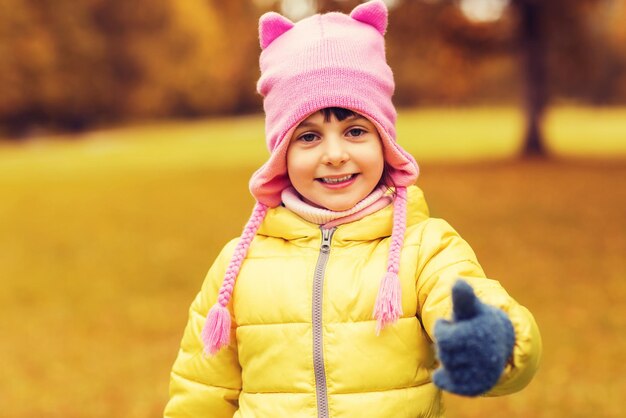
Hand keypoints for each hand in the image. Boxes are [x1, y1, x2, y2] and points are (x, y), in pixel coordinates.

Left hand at [433, 280, 514, 395]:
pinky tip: (446, 369)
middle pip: (445, 352)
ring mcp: (479, 373)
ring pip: (446, 366)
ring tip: (457, 349)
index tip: (447, 323)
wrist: (498, 345)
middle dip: (446, 343)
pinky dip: (443, 377)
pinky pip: (447, 383)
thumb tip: (457, 281)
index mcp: (481, 335)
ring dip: (447, 357)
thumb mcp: (471, 307)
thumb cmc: (478, 321)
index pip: (445, 337)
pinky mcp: (472, 387)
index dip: (442, 328)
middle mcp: (482, 356)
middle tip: (454, 337)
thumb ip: (463, 297)